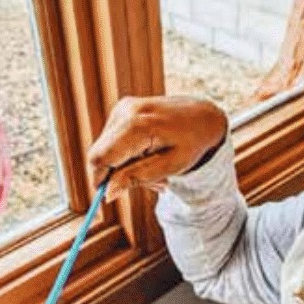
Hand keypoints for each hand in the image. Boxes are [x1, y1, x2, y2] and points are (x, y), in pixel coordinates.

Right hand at [88, 96, 227, 201]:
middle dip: (118, 174)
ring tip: (157, 168)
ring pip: (106, 150)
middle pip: (100, 155)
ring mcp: (122, 107)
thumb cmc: (192, 143)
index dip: (101, 179)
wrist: (203, 116)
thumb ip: (137, 178)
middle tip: (153, 183)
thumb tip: (107, 193)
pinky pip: (113, 141)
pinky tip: (150, 154)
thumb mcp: (170, 166)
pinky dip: (128, 154)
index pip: (99, 158)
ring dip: (126, 165)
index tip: (112, 195)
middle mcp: (125, 111)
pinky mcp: (123, 109)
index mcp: (136, 125)